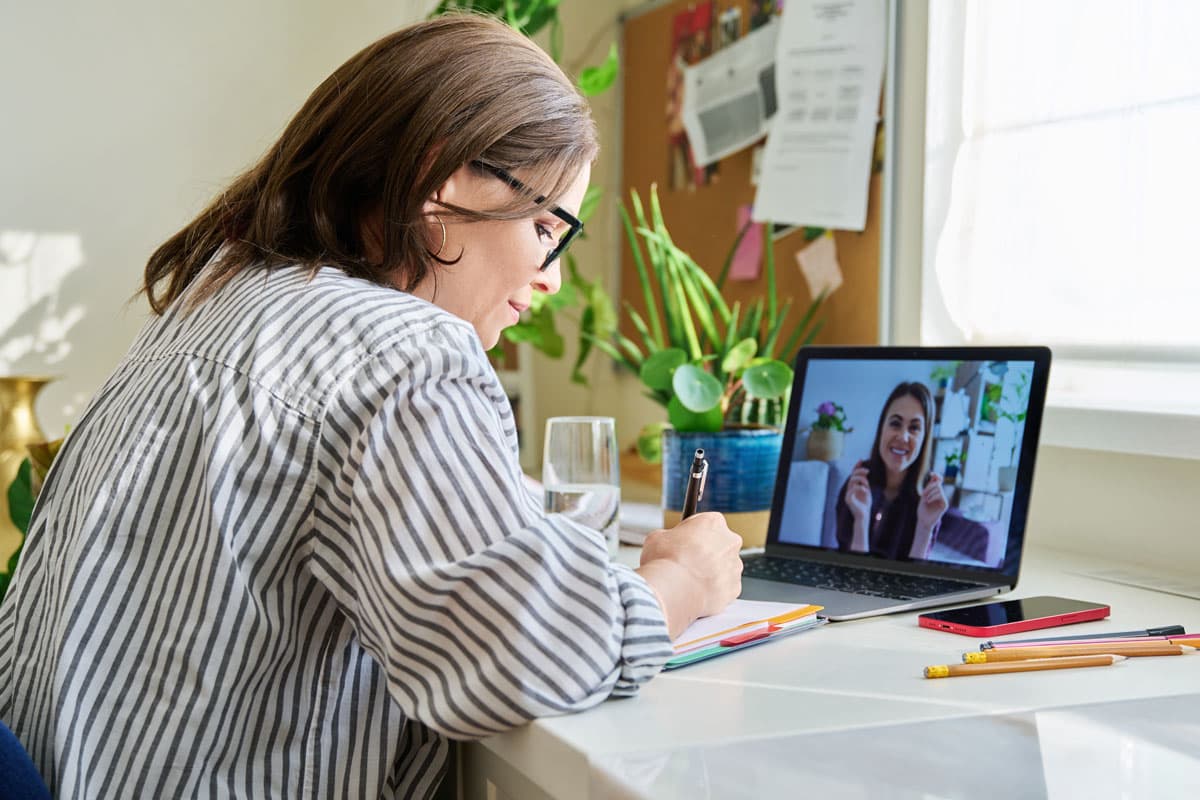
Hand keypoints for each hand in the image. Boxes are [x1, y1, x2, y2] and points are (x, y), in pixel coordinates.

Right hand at [636, 512, 743, 637]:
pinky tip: (697, 592)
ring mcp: (735, 566)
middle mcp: (730, 541)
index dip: (693, 533)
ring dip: (711, 571)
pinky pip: (725, 587)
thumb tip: (667, 542)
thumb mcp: (657, 537)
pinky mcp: (735, 587)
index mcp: (713, 522)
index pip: (706, 523)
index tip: (684, 541)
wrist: (673, 591)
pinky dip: (714, 590)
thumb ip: (669, 536)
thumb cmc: (666, 562)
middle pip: (719, 544)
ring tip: (690, 580)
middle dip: (706, 552)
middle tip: (687, 562)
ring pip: (724, 567)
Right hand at [844, 462, 870, 521]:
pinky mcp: (848, 499)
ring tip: (867, 483)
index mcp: (853, 487)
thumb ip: (865, 483)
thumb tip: (865, 473)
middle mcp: (849, 489)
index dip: (856, 467)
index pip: (853, 474)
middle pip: (852, 476)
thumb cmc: (865, 505)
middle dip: (859, 471)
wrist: (863, 516)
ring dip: (860, 479)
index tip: (860, 460)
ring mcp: (848, 494)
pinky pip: (853, 489)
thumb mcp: (867, 491)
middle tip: (868, 471)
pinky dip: (860, 488)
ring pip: (852, 481)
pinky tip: (866, 491)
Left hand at [916, 472, 948, 531]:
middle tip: (924, 493)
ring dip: (930, 493)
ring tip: (926, 499)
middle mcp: (941, 495)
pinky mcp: (944, 505)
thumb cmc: (922, 509)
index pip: (938, 482)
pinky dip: (933, 497)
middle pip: (938, 485)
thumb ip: (929, 487)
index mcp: (935, 492)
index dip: (937, 476)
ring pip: (939, 490)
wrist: (923, 520)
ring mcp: (943, 500)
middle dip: (930, 487)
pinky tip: (928, 501)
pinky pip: (940, 496)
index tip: (931, 473)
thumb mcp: (924, 496)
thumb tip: (934, 477)